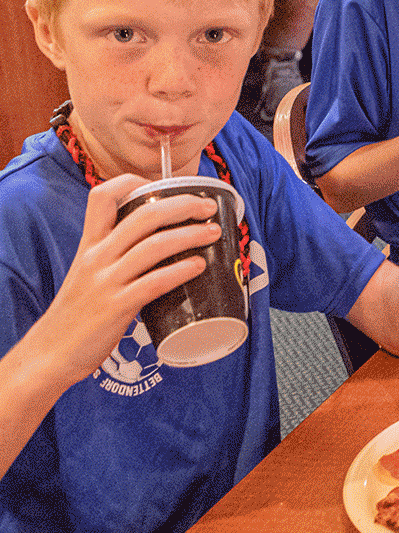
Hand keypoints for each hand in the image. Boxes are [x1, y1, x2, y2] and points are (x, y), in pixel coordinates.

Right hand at [30, 174, 219, 384]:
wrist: (50, 352)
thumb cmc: (78, 310)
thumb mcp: (89, 271)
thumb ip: (116, 253)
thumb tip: (162, 241)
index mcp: (90, 243)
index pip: (102, 196)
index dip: (133, 181)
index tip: (164, 182)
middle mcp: (97, 256)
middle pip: (143, 215)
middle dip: (182, 204)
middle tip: (209, 205)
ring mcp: (106, 281)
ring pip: (154, 246)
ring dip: (190, 235)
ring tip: (214, 233)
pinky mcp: (116, 307)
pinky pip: (154, 282)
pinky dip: (180, 270)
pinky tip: (199, 266)